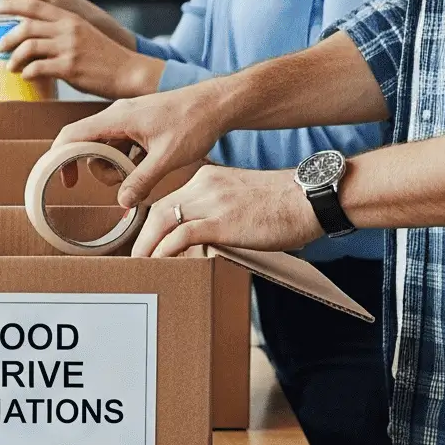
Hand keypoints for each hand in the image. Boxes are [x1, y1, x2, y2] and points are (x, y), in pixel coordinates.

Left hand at [0, 0, 159, 97]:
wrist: (128, 71)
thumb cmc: (102, 55)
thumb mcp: (81, 33)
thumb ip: (59, 30)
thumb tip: (30, 35)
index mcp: (69, 18)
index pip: (33, 5)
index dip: (10, 5)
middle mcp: (67, 29)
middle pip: (25, 26)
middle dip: (6, 36)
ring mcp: (68, 48)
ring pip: (28, 47)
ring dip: (14, 58)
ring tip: (10, 66)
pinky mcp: (69, 68)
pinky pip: (38, 68)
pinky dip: (27, 72)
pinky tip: (26, 76)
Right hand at [61, 83, 233, 208]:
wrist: (218, 103)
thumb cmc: (195, 122)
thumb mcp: (168, 157)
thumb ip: (142, 180)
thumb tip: (122, 203)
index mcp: (116, 118)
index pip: (72, 135)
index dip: (59, 158)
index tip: (62, 181)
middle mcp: (117, 115)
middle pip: (87, 145)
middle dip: (99, 169)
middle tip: (125, 180)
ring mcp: (128, 119)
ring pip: (105, 147)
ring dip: (116, 166)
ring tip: (143, 172)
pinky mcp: (140, 125)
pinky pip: (121, 145)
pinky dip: (128, 160)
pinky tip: (150, 166)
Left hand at [131, 164, 318, 257]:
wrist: (309, 198)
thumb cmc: (284, 205)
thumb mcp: (242, 198)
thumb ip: (220, 210)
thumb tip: (208, 237)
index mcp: (207, 179)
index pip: (169, 200)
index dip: (152, 223)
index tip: (146, 242)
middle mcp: (204, 186)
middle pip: (158, 210)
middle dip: (143, 236)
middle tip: (135, 258)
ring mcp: (212, 202)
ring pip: (163, 221)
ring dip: (147, 246)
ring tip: (141, 265)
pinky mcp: (222, 220)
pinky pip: (181, 234)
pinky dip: (165, 250)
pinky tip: (159, 263)